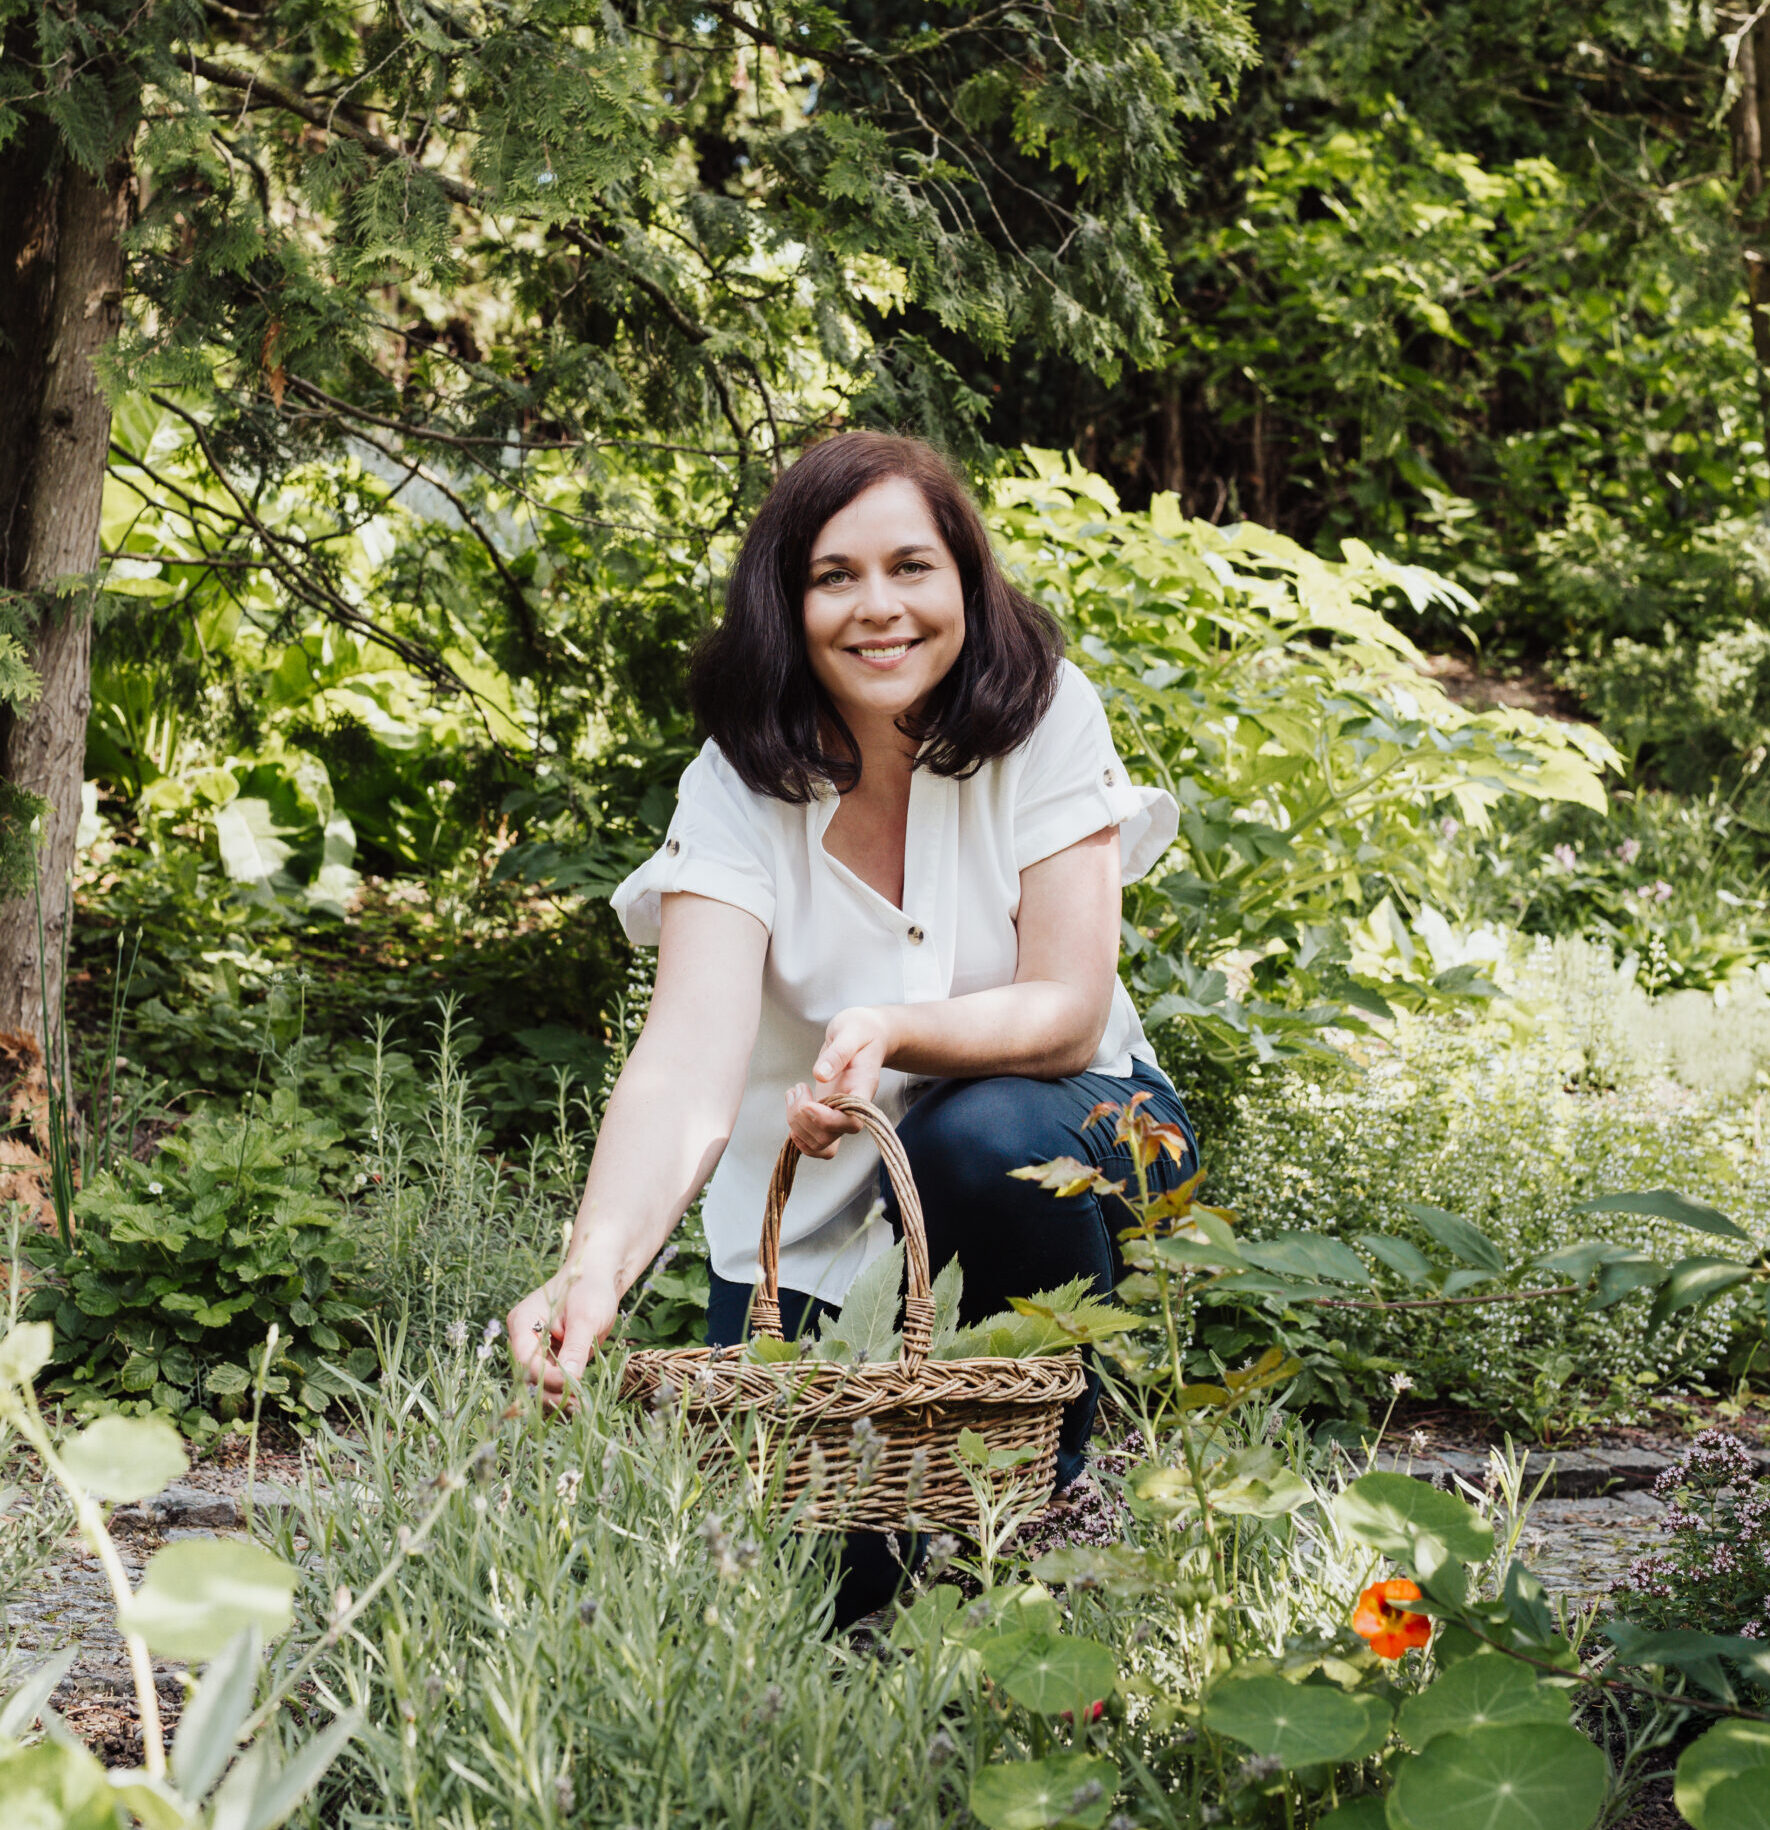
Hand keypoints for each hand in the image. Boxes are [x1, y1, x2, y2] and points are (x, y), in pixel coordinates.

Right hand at [506, 1261, 620, 1406]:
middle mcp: (525, 1337)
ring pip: (541, 1381)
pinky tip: (579, 1401)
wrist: (601, 1278)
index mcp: (523, 1322)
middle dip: (551, 1391)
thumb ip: (575, 1347)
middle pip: (530, 1375)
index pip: (526, 1359)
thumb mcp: (585, 1317)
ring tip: (581, 1406)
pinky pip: (554, 1378)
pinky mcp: (552, 1355)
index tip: (571, 1386)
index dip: (545, 1377)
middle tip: (577, 1405)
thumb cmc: (591, 1288)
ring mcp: (538, 1348)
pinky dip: (565, 1390)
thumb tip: (569, 1380)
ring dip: (558, 1395)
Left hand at [785, 1005, 893, 1158]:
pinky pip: (815, 1142)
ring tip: (793, 1093)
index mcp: (863, 1089)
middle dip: (802, 1118)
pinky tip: (792, 1106)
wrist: (867, 1034)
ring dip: (796, 1125)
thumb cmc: (861, 1030)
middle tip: (798, 1088)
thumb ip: (838, 1052)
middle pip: (829, 1137)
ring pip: (819, 1144)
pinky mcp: (827, 1114)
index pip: (850, 1121)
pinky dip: (798, 1133)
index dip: (825, 1120)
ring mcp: (840, 1114)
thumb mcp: (851, 1031)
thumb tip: (820, 1075)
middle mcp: (853, 1109)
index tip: (808, 1103)